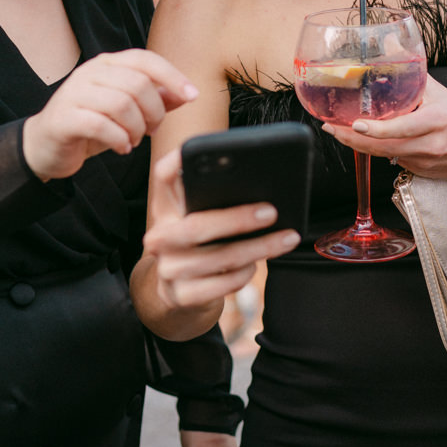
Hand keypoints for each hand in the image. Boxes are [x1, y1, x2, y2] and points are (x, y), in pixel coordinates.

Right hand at [23, 50, 198, 180]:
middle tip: (151, 130)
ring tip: (134, 140)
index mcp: (107, 65)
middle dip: (154, 111)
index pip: (145, 59)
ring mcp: (73, 94)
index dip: (173, 76)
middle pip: (138, 84)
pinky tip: (121, 148)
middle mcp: (89, 73)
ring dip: (137, 128)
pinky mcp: (63, 118)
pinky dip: (119, 140)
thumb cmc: (91, 125)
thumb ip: (155, 99)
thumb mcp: (127, 111)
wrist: (45, 145)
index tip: (193, 95)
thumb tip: (186, 94)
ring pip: (121, 104)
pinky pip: (101, 125)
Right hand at [142, 150, 298, 314]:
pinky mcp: (181, 295)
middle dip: (238, 219)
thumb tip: (265, 183)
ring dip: (259, 248)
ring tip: (287, 238)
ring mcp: (168, 269)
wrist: (179, 292)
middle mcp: (160, 236)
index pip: (164, 176)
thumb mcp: (202, 217)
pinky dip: (244, 273)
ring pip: (219, 258)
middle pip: (196, 227)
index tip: (197, 151)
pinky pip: (222, 284)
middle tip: (271, 212)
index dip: (178, 161)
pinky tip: (257, 264)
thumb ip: (218, 198)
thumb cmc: (203, 244)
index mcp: (166, 207)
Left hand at [320, 77, 446, 177]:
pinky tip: (363, 139)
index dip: (376, 129)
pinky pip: (393, 160)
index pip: (402, 128)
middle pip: (385, 147)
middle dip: (353, 139)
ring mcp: (425, 162)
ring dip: (359, 145)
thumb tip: (390, 47)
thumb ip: (413, 74)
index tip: (355, 123)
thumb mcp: (439, 92)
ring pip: (385, 156)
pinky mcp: (421, 172)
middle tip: (331, 127)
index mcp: (436, 122)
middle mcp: (430, 145)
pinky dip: (377, 150)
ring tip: (338, 131)